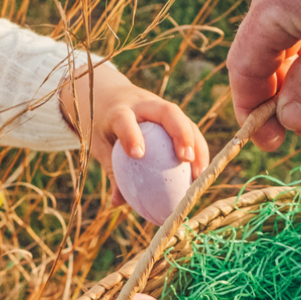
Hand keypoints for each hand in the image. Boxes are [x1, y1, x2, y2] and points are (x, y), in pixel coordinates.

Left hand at [62, 65, 210, 203]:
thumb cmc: (103, 127)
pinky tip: (201, 171)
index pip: (124, 119)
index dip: (131, 134)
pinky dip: (197, 147)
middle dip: (180, 132)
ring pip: (184, 118)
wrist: (110, 96)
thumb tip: (118, 202)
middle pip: (167, 111)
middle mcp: (142, 103)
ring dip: (196, 143)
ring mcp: (160, 106)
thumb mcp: (100, 145)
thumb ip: (111, 169)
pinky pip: (189, 127)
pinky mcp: (171, 113)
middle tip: (186, 159)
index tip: (137, 155)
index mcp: (118, 110)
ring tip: (200, 172)